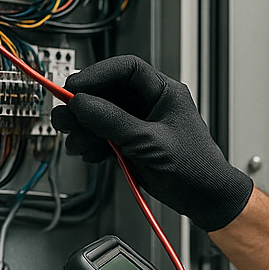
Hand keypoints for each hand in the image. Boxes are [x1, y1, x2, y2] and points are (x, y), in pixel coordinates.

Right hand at [50, 56, 252, 230]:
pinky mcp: (131, 143)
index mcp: (164, 92)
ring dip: (84, 128)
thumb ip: (113, 121)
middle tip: (65, 117)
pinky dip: (92, 144)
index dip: (97, 74)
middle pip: (107, 92)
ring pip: (101, 115)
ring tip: (76, 142)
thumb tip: (82, 103)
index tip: (74, 87)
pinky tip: (89, 154)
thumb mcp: (150, 142)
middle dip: (83, 106)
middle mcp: (150, 104)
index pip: (126, 70)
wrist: (203, 199)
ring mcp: (139, 124)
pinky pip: (103, 136)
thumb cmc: (195, 167)